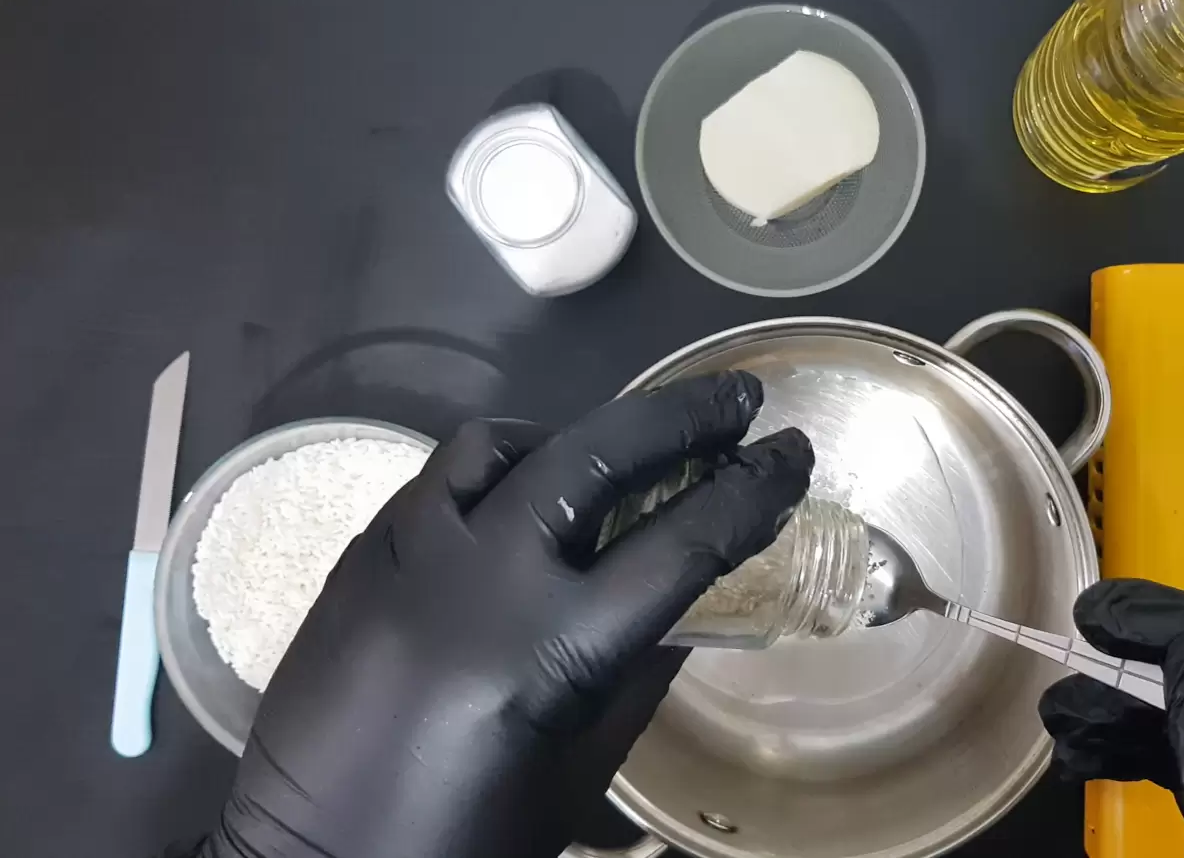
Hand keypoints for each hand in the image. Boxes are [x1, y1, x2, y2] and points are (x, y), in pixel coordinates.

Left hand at [197, 372, 813, 857]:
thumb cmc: (464, 839)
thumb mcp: (575, 772)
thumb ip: (635, 676)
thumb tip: (681, 605)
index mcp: (547, 651)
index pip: (676, 546)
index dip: (747, 494)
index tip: (792, 457)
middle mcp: (477, 578)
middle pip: (597, 456)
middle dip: (680, 419)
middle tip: (738, 400)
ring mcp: (407, 552)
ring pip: (505, 444)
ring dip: (579, 435)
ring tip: (620, 451)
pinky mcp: (361, 553)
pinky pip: (441, 478)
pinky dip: (499, 469)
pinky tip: (522, 493)